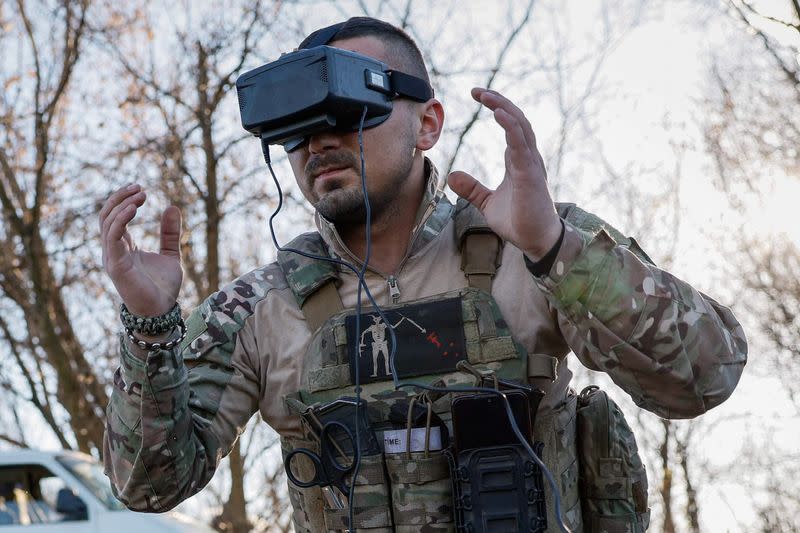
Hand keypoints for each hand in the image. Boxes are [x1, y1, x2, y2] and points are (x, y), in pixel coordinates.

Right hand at [99, 184, 182, 316]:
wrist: (161, 312)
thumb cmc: (162, 287)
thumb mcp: (170, 254)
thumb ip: (169, 233)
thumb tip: (171, 207)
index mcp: (124, 247)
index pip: (114, 216)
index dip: (124, 200)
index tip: (141, 189)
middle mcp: (114, 250)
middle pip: (106, 215)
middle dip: (120, 198)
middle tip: (139, 187)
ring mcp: (113, 258)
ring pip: (107, 223)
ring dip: (122, 205)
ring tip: (141, 195)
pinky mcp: (117, 265)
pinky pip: (112, 238)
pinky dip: (121, 220)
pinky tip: (134, 209)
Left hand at [448, 88, 561, 260]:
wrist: (536, 241)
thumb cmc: (518, 221)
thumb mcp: (487, 203)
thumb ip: (473, 188)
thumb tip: (452, 176)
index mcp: (518, 160)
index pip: (510, 125)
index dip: (496, 108)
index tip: (478, 95)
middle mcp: (527, 158)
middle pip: (516, 119)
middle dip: (498, 102)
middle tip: (477, 91)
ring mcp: (531, 165)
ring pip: (520, 127)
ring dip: (504, 108)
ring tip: (487, 97)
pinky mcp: (531, 175)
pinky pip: (522, 146)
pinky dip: (511, 128)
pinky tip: (500, 115)